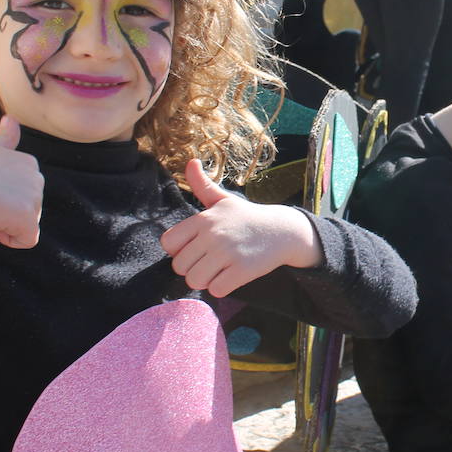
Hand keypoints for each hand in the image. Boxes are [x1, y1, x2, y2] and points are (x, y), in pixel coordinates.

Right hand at [0, 116, 43, 248]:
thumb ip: (5, 140)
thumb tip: (11, 119)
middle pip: (26, 212)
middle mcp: (37, 177)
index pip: (22, 196)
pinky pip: (26, 240)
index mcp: (30, 163)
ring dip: (2, 224)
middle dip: (3, 213)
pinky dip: (6, 238)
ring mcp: (34, 196)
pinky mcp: (27, 216)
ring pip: (25, 226)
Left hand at [161, 159, 323, 297]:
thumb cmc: (247, 217)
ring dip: (206, 280)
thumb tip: (190, 161)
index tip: (195, 247)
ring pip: (194, 281)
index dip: (179, 250)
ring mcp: (227, 253)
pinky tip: (232, 276)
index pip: (168, 243)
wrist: (282, 230)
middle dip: (192, 268)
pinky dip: (222, 288)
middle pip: (180, 267)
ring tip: (219, 269)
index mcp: (204, 219)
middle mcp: (213, 234)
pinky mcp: (242, 270)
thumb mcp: (223, 200)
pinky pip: (216, 290)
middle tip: (210, 261)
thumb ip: (202, 184)